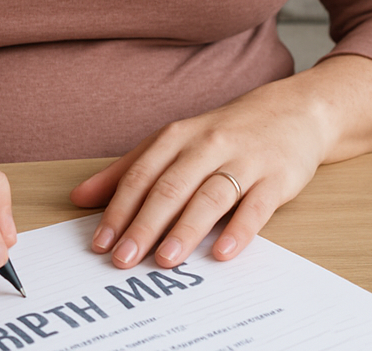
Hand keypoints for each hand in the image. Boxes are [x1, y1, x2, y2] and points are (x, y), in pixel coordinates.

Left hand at [68, 57, 371, 270]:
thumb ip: (128, 169)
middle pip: (171, 186)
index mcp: (178, 136)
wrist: (292, 112)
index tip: (100, 242)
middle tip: (123, 259)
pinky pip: (255, 205)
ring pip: (209, 195)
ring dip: (185, 229)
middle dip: (144, 224)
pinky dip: (239, 229)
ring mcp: (243, 160)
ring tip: (165, 260)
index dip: (119, 208)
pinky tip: (222, 252)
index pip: (141, 174)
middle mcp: (207, 145)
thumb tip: (79, 197)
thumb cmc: (224, 133)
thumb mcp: (174, 142)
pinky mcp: (276, 177)